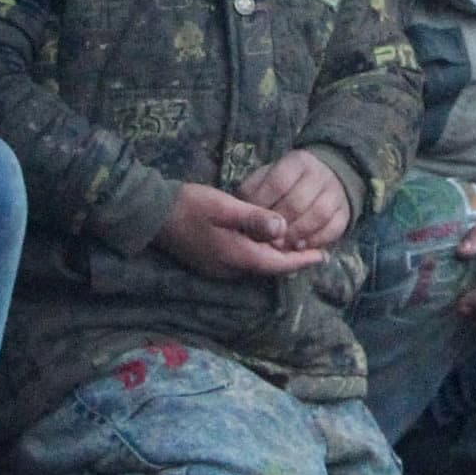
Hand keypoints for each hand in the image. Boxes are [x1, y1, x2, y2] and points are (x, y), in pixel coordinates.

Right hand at [155, 181, 326, 277]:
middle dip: (292, 261)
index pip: (277, 265)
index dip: (301, 261)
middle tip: (315, 249)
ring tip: (296, 246)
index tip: (323, 256)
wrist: (152, 214)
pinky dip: (259, 255)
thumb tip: (283, 229)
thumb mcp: (225, 207)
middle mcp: (229, 269)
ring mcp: (218, 268)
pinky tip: (265, 242)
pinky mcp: (210, 262)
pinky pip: (243, 262)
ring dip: (275, 258)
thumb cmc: (190, 205)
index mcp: (236, 256)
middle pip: (268, 269)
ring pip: (255, 266)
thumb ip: (254, 218)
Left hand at [236, 150, 352, 250]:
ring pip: (318, 215)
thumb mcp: (266, 177)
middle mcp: (320, 174)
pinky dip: (316, 241)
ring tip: (281, 245)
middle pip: (297, 202)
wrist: (324, 178)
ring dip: (297, 234)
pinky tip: (300, 247)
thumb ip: (253, 192)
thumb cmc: (285, 182)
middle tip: (265, 239)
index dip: (262, 206)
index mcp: (297, 161)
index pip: (278, 183)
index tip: (251, 221)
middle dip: (278, 225)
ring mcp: (336, 192)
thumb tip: (243, 213)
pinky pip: (334, 229)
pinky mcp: (345, 212)